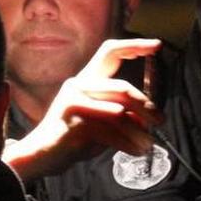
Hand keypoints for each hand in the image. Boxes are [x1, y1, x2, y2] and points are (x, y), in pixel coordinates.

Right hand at [3, 38, 163, 180]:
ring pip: (120, 113)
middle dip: (147, 106)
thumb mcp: (100, 120)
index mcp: (85, 79)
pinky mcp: (75, 124)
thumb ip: (121, 112)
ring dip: (139, 132)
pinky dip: (128, 143)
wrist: (41, 155)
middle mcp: (79, 86)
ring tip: (147, 144)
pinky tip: (135, 151)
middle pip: (123, 88)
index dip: (134, 45)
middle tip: (160, 120)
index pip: (109, 51)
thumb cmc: (73, 137)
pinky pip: (111, 132)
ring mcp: (75, 103)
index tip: (156, 45)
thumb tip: (148, 115)